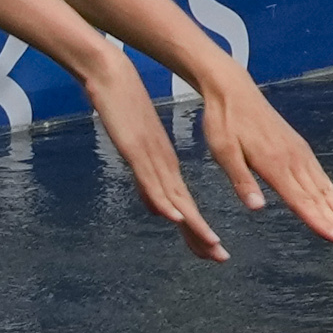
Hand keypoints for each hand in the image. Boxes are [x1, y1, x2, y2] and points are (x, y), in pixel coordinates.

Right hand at [71, 47, 228, 260]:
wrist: (111, 74)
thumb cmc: (122, 106)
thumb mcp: (134, 147)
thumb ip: (145, 178)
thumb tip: (156, 208)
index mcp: (164, 164)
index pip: (185, 204)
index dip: (198, 230)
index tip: (213, 251)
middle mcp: (163, 163)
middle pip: (185, 207)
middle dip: (201, 235)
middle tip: (221, 258)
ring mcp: (151, 157)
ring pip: (175, 197)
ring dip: (193, 223)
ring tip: (211, 244)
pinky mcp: (137, 149)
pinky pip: (152, 179)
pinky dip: (165, 200)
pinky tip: (177, 215)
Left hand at [196, 77, 332, 247]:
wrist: (233, 89)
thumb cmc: (225, 121)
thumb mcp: (223, 152)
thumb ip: (242, 181)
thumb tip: (257, 208)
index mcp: (274, 164)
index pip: (301, 201)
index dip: (319, 222)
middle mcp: (292, 160)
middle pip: (319, 198)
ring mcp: (299, 153)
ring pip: (325, 188)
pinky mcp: (299, 148)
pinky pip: (321, 175)